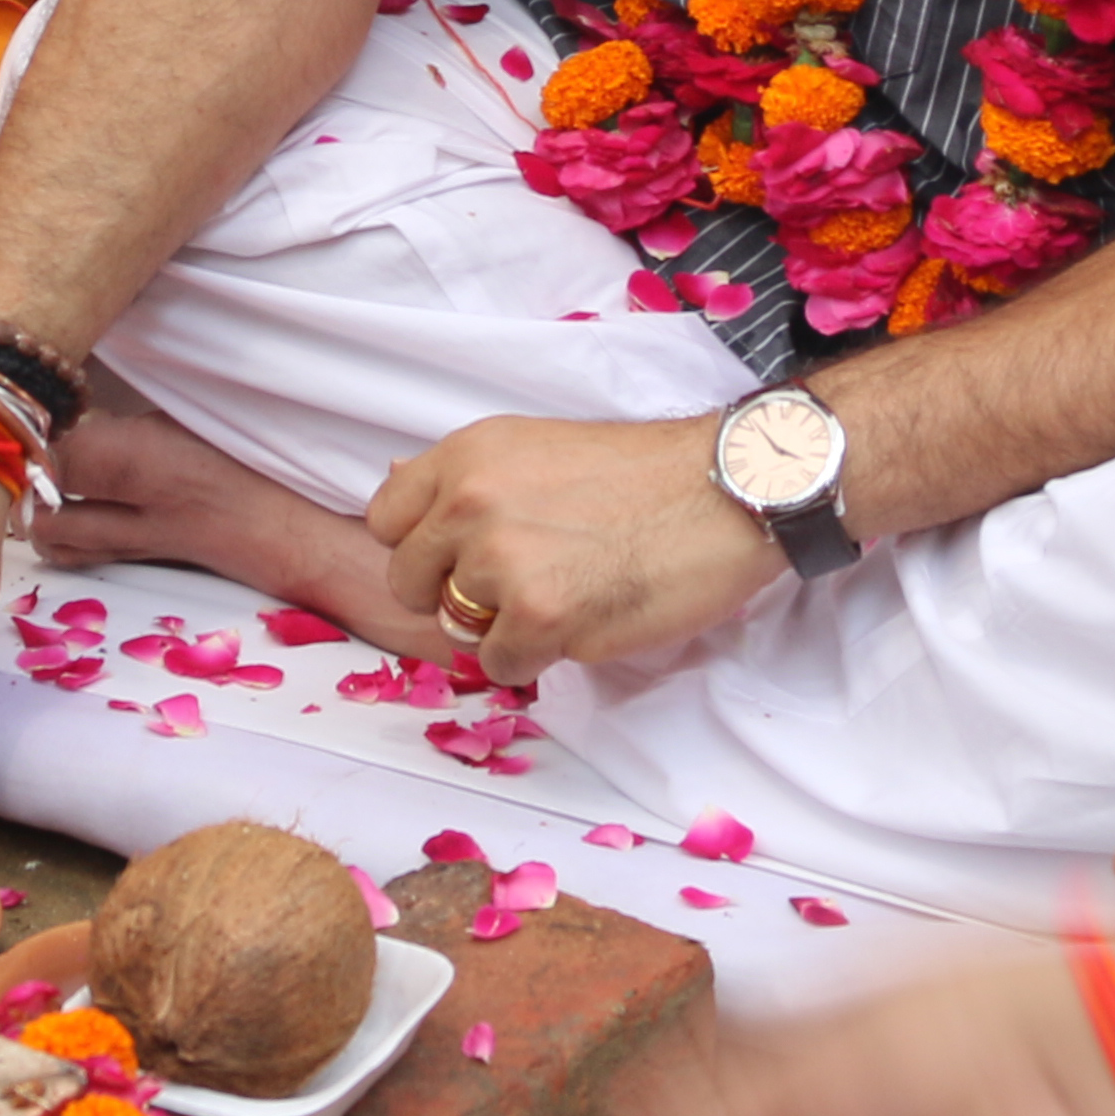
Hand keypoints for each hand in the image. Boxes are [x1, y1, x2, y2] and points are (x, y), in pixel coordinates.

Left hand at [365, 412, 775, 689]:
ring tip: (563, 596)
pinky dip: (538, 659)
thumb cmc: (644, 474)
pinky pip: (502, 667)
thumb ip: (467, 480)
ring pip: (455, 630)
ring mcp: (501, 561)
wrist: (729, 490)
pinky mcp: (541, 615)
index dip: (422, 548)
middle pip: (407, 583)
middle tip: (518, 585)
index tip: (461, 556)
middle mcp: (469, 502)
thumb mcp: (534, 448)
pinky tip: (584, 621)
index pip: (385, 520)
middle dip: (453, 595)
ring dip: (501, 629)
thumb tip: (394, 493)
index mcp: (466, 455)